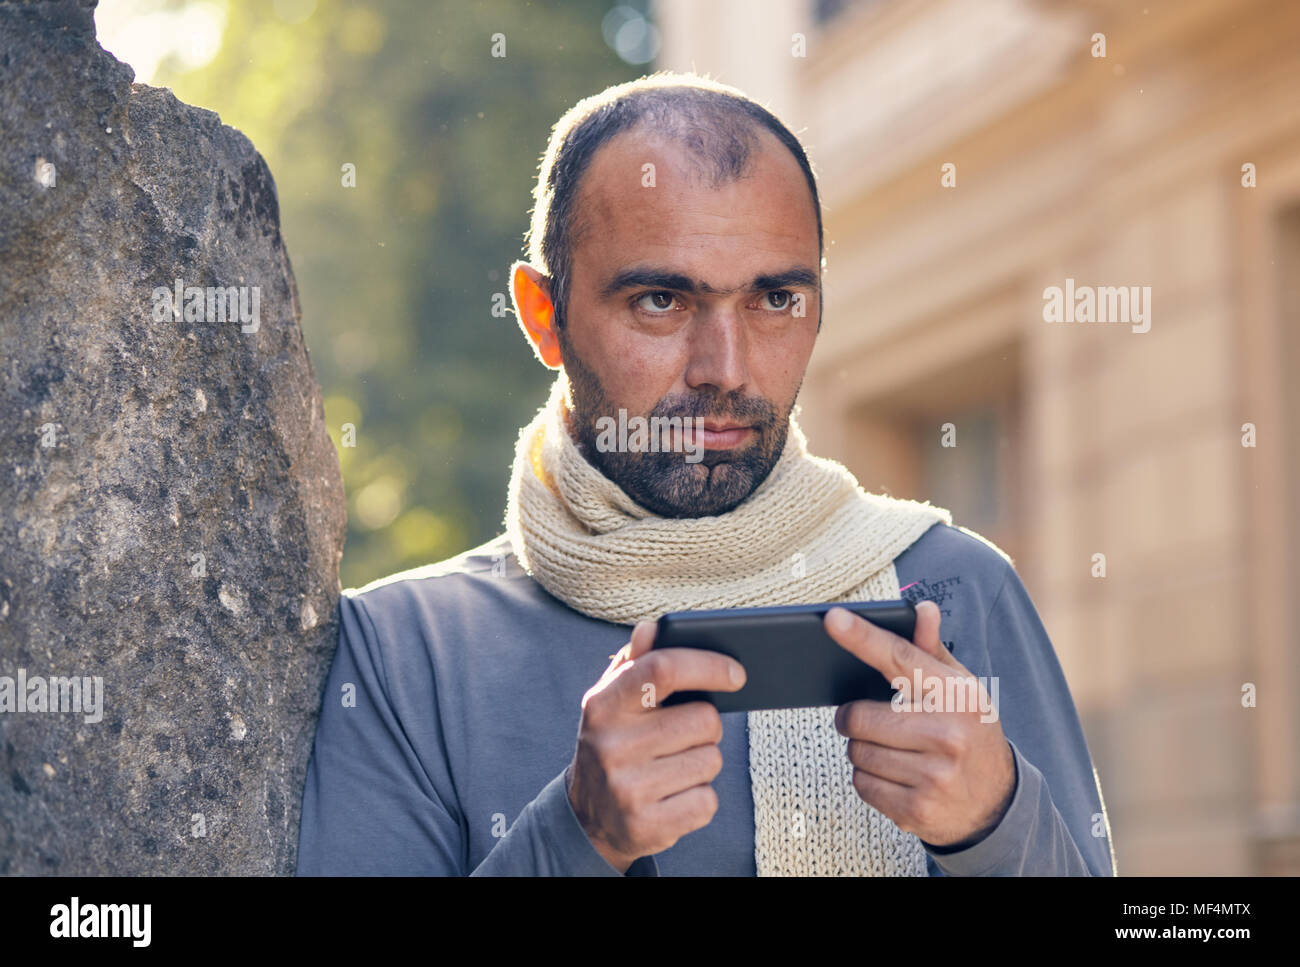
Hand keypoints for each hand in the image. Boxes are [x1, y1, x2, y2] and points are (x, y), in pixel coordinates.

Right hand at [566, 620, 745, 871]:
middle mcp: (611, 745)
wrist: (587, 819)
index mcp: (603, 705)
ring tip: (672, 766)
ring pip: (711, 760)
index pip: (663, 669)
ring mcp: (627, 789)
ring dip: (703, 762)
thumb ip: (635, 662)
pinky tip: (673, 796)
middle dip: (706, 726)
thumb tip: (652, 628)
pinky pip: (707, 801)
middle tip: (683, 736)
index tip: (737, 674)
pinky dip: (700, 798)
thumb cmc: (612, 744)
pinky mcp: (647, 826)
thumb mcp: (612, 701)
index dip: (708, 665)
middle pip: (703, 719)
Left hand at [825, 601, 1014, 847]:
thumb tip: (923, 609)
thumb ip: (932, 651)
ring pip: (857, 752)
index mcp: (956, 697)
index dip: (863, 638)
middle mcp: (947, 735)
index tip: (833, 620)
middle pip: (860, 715)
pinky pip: (861, 784)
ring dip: (862, 749)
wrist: (997, 803)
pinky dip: (868, 779)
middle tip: (870, 719)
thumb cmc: (970, 733)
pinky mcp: (916, 810)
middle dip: (854, 717)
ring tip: (892, 750)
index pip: (900, 658)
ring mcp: (933, 777)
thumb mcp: (961, 690)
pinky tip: (896, 776)